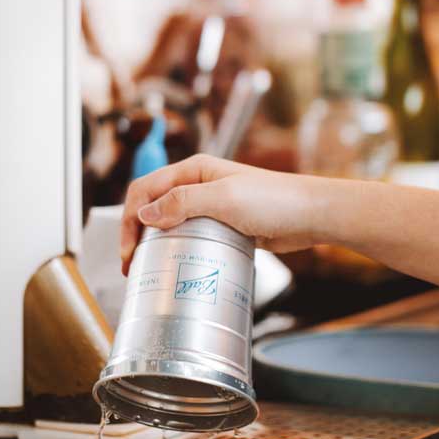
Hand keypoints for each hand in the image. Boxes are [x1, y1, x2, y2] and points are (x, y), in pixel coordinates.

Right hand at [120, 154, 318, 273]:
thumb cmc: (275, 199)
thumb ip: (182, 203)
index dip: (129, 218)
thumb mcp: (223, 198)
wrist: (310, 215)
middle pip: (152, 205)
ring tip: (147, 268)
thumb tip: (145, 214)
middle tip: (131, 264)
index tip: (128, 249)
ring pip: (169, 222)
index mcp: (193, 169)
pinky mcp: (222, 225)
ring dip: (154, 242)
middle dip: (136, 233)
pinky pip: (190, 235)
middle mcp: (198, 184)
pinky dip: (176, 248)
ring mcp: (209, 205)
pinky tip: (175, 265)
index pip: (145, 189)